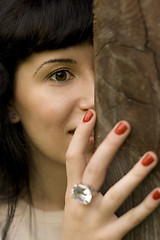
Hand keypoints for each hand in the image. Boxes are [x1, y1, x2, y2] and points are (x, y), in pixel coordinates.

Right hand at [62, 110, 159, 239]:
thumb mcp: (72, 194)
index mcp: (71, 188)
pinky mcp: (110, 236)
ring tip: (151, 156)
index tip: (91, 114)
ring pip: (116, 193)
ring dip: (134, 174)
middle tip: (124, 125)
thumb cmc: (76, 217)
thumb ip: (82, 171)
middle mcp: (81, 202)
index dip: (81, 135)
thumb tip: (93, 142)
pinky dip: (145, 206)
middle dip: (108, 146)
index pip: (73, 156)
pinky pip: (131, 219)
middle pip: (95, 169)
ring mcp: (96, 219)